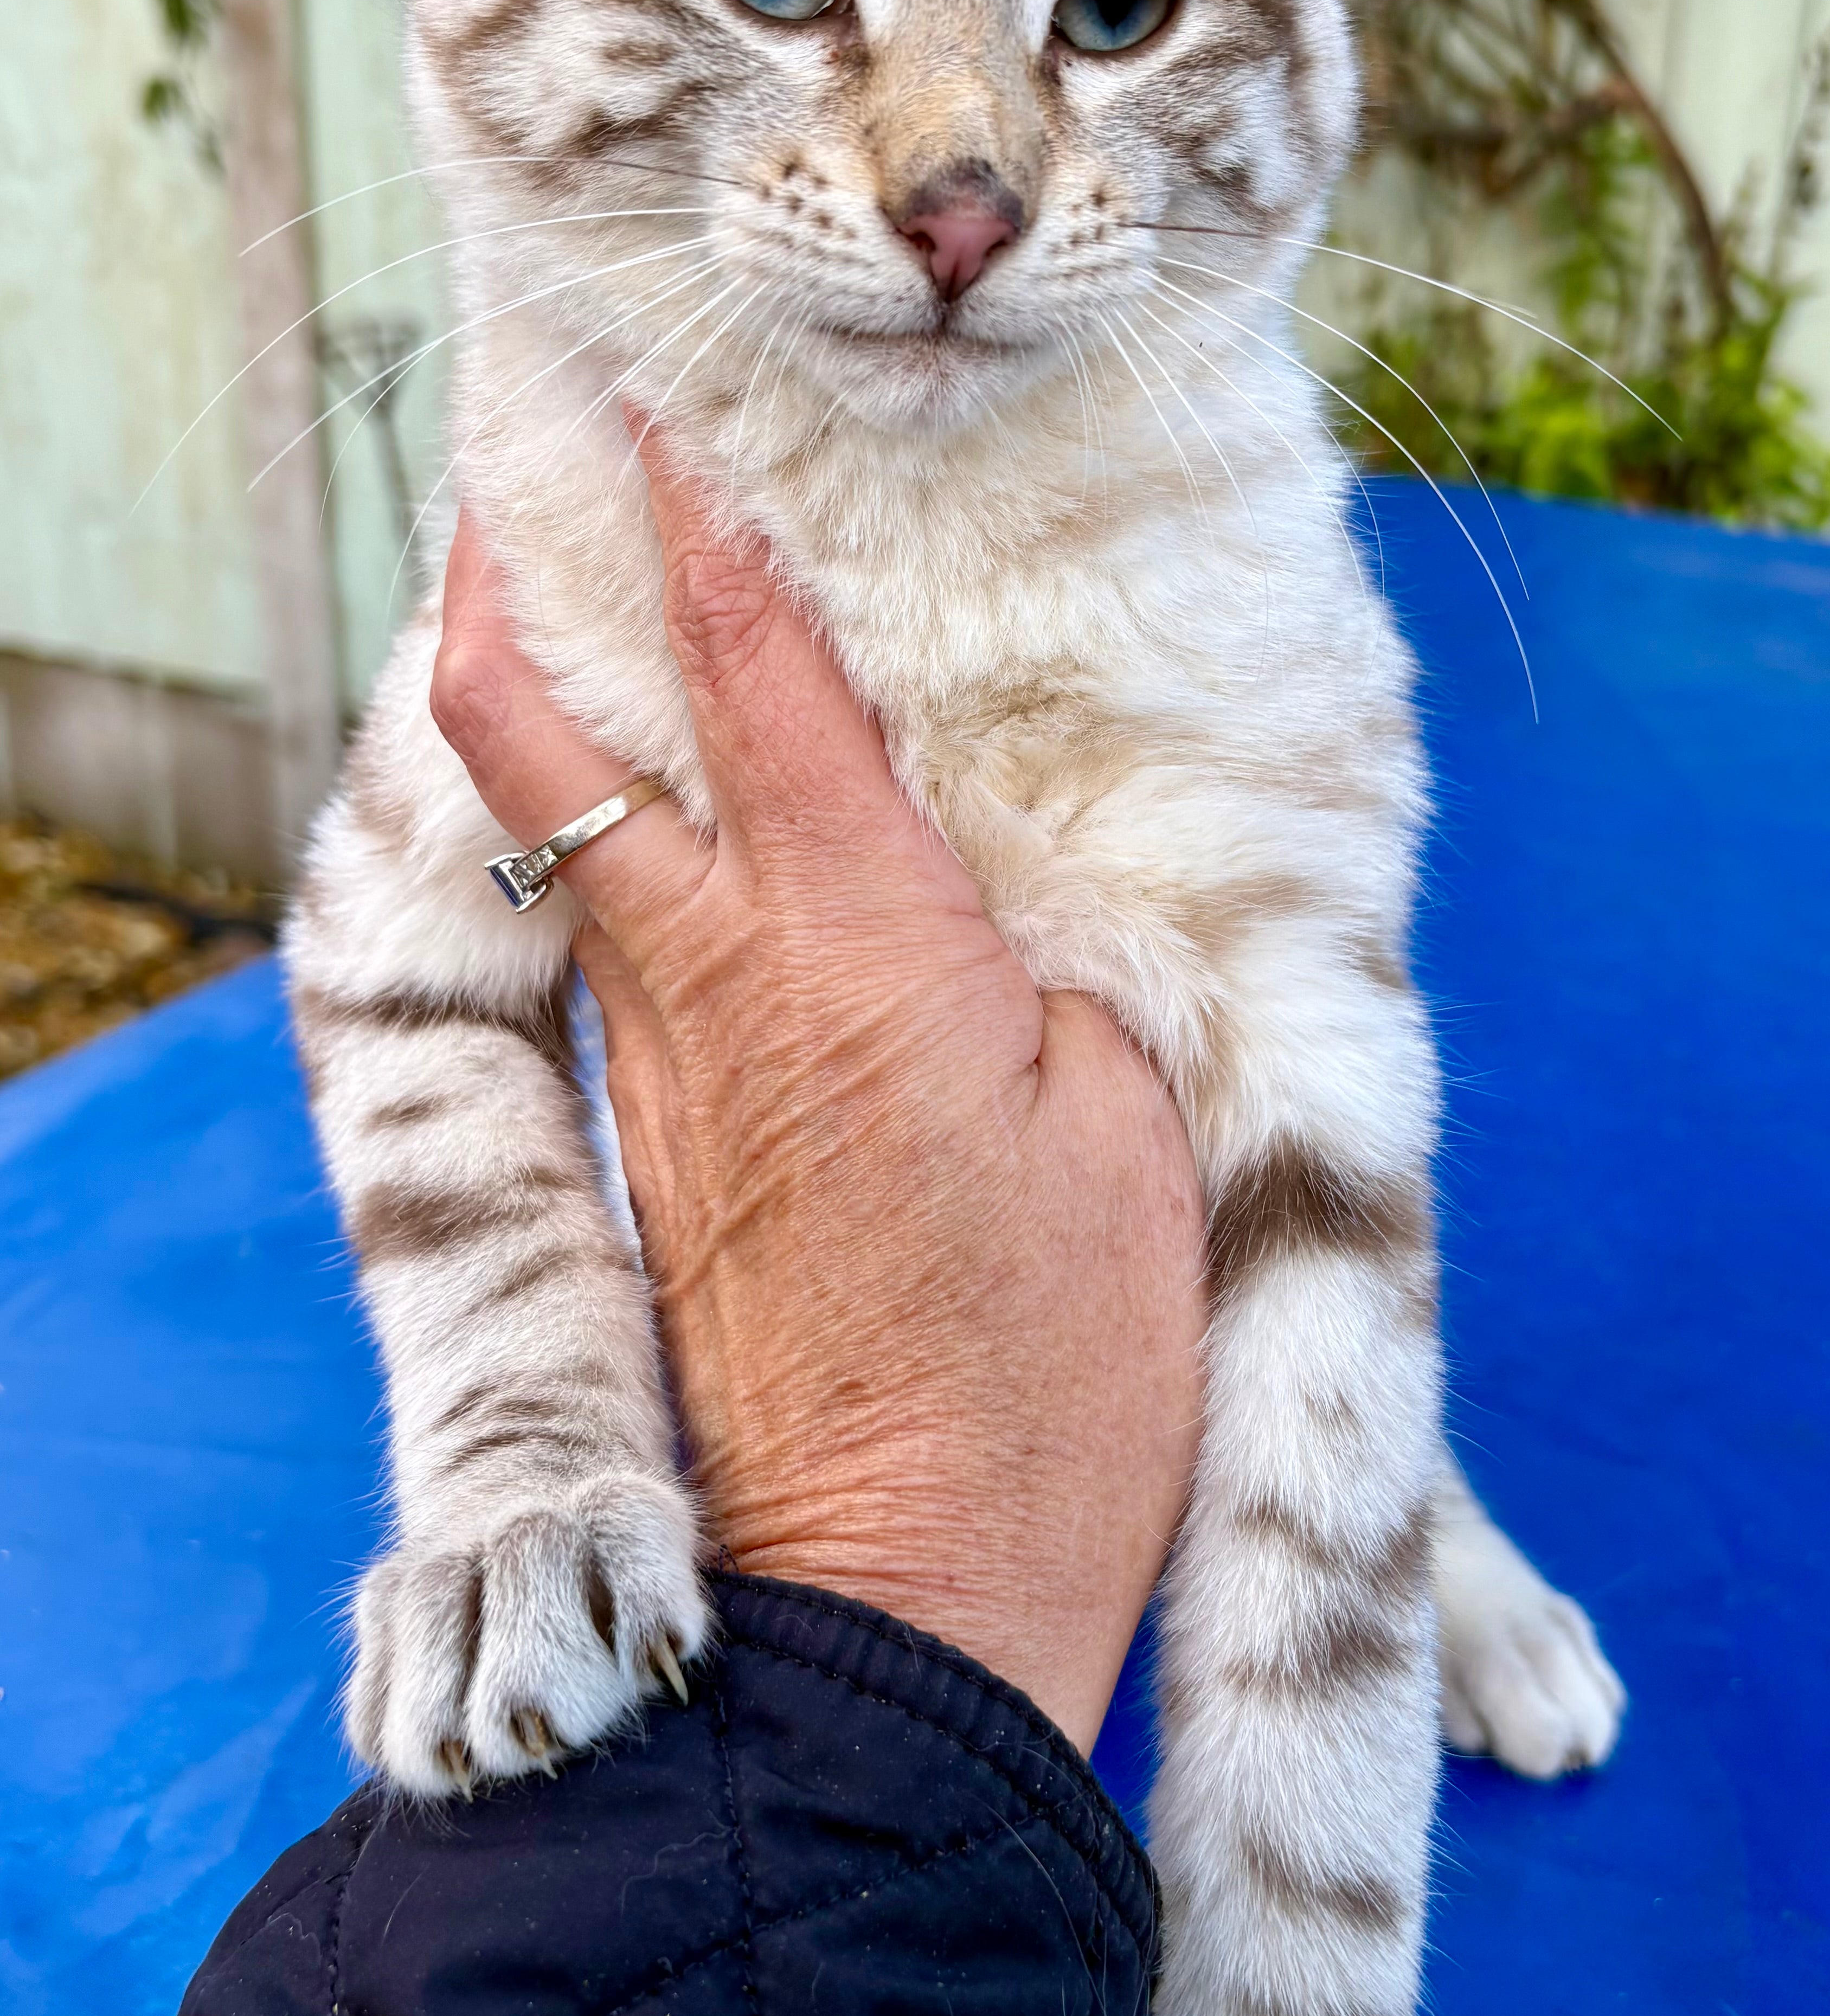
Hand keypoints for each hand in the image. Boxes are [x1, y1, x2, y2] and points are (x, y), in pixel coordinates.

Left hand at [428, 441, 1205, 1751]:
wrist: (900, 1595)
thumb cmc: (1057, 1372)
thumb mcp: (1136, 1131)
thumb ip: (1064, 961)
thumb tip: (1026, 874)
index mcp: (859, 948)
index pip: (756, 680)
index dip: (706, 531)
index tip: (662, 421)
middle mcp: (719, 984)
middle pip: (545, 745)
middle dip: (508, 602)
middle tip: (519, 501)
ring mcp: (662, 1072)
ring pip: (559, 843)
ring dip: (554, 724)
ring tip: (594, 631)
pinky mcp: (655, 1154)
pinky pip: (614, 953)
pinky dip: (613, 857)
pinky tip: (674, 840)